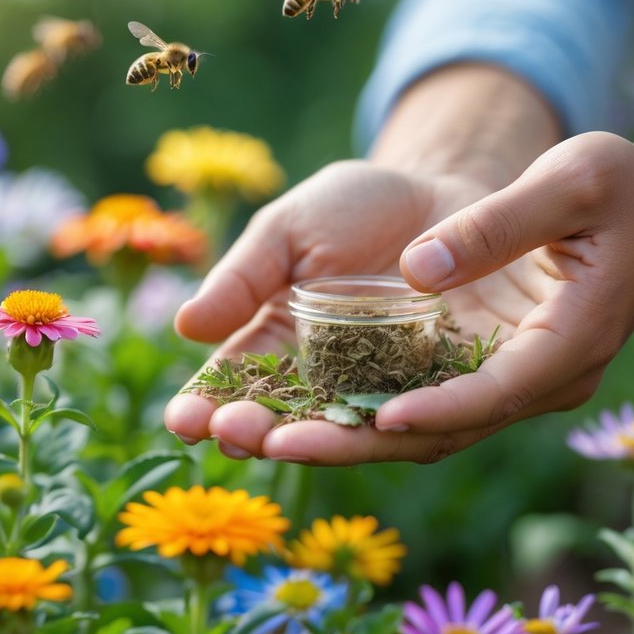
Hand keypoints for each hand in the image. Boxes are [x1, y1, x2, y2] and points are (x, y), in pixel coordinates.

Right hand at [163, 159, 497, 457]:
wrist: (442, 188)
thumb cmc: (354, 207)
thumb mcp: (289, 231)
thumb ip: (244, 277)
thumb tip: (186, 326)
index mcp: (277, 348)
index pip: (234, 388)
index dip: (205, 407)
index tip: (182, 418)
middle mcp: (330, 384)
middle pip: (288, 422)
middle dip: (257, 435)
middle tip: (231, 433)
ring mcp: (390, 391)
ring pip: (354, 432)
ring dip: (321, 445)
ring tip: (284, 444)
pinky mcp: (452, 387)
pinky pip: (434, 415)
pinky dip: (412, 422)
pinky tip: (387, 421)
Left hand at [169, 131, 633, 464]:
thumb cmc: (621, 186)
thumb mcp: (570, 181)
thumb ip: (497, 224)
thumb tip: (418, 270)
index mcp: (569, 344)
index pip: (492, 394)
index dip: (427, 411)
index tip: (363, 419)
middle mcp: (539, 379)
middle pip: (438, 428)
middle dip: (350, 440)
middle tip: (265, 444)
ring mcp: (512, 378)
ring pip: (419, 424)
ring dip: (339, 433)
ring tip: (253, 434)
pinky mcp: (487, 363)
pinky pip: (417, 395)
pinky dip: (355, 403)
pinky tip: (288, 401)